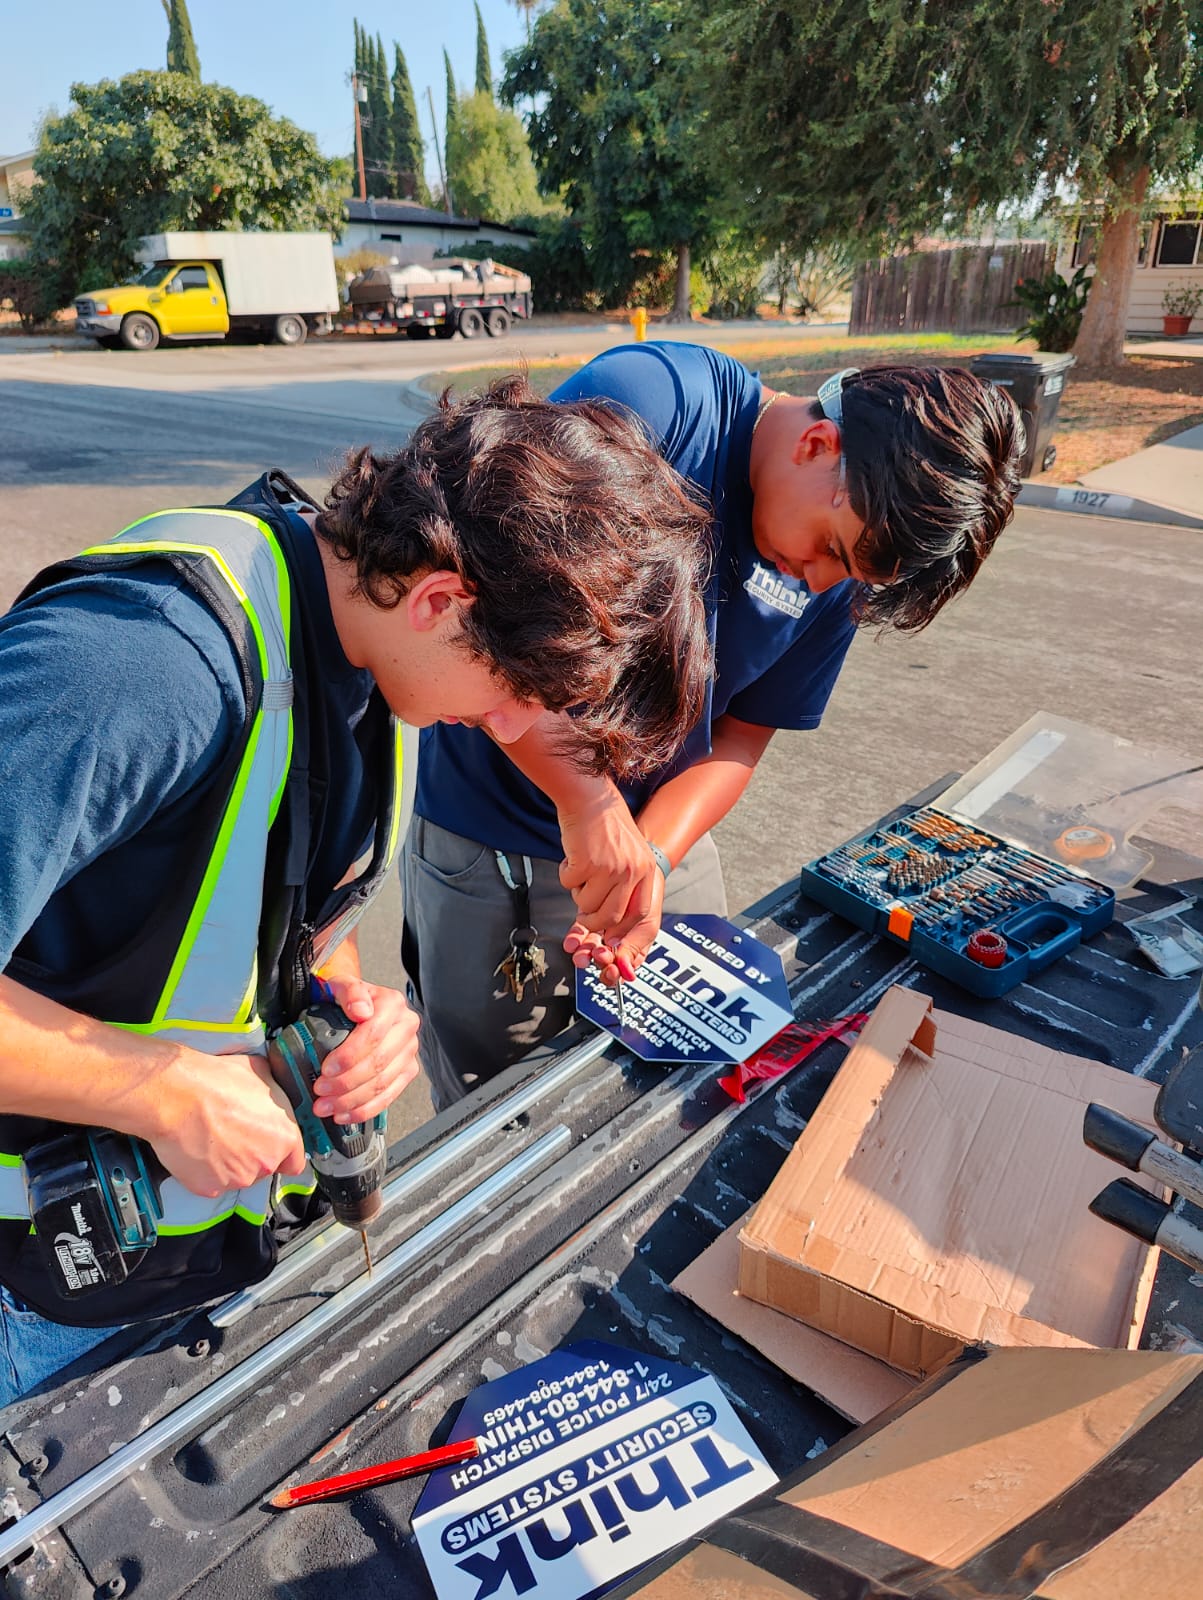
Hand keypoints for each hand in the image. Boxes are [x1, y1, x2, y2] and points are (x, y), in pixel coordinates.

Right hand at [151, 1050, 307, 1198]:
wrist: (175, 1098)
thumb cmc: (214, 1082)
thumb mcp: (259, 1072)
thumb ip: (273, 1090)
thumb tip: (272, 1089)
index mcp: (284, 1136)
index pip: (294, 1160)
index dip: (282, 1152)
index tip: (271, 1146)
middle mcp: (265, 1162)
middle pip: (265, 1167)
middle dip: (253, 1154)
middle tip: (233, 1132)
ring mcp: (237, 1178)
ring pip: (239, 1176)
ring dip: (230, 1162)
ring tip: (212, 1136)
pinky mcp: (210, 1188)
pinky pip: (213, 1182)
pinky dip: (207, 1171)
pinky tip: (199, 1148)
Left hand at [310, 976, 419, 1123]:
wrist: (355, 1007)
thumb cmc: (344, 998)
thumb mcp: (339, 985)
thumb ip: (349, 991)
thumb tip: (361, 1011)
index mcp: (392, 1004)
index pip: (374, 1035)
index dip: (349, 1056)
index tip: (326, 1069)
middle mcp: (406, 1027)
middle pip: (378, 1063)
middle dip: (346, 1083)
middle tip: (320, 1091)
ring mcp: (408, 1051)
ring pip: (383, 1084)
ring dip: (352, 1101)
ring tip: (326, 1106)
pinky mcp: (407, 1071)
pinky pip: (389, 1096)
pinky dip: (365, 1110)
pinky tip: (344, 1115)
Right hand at [558, 788, 664, 986]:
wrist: (589, 796)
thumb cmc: (604, 826)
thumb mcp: (628, 855)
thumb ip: (625, 886)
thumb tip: (610, 925)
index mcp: (646, 871)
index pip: (640, 915)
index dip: (623, 932)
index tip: (609, 940)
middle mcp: (633, 871)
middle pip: (612, 918)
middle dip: (593, 921)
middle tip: (582, 915)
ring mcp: (611, 867)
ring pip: (587, 905)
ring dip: (577, 896)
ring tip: (579, 874)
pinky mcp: (588, 862)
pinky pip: (570, 885)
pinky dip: (566, 876)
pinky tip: (572, 857)